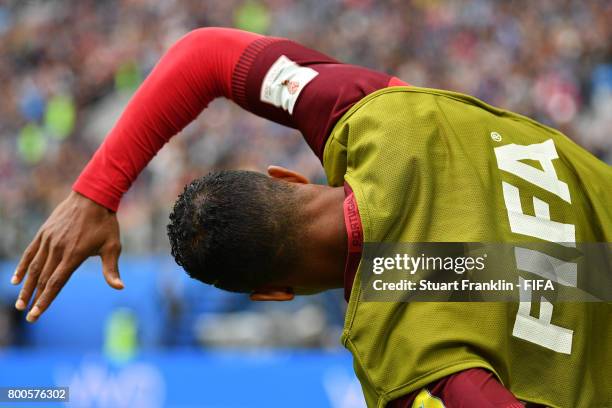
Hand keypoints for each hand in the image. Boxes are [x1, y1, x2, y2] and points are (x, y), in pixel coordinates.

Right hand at [12, 191, 123, 321]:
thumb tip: (120, 287)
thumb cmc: (105, 224)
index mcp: (73, 255)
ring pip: (34, 268)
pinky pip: (30, 252)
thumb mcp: (112, 246)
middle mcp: (58, 249)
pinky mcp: (44, 233)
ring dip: (26, 287)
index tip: (36, 314)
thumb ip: (111, 269)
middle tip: (28, 316)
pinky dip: (23, 266)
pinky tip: (15, 279)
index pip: (56, 283)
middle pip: (43, 279)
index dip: (45, 300)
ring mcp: (49, 240)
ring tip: (20, 303)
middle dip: (34, 299)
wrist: (93, 197)